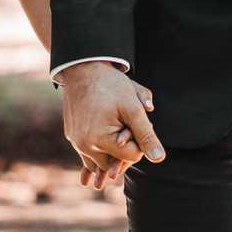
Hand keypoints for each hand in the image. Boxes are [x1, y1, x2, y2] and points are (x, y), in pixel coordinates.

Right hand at [57, 64, 161, 188]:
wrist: (82, 68)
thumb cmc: (109, 85)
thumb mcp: (133, 108)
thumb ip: (146, 134)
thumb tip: (159, 158)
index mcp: (98, 141)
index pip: (132, 156)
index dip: (140, 140)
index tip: (135, 121)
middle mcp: (83, 146)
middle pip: (116, 162)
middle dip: (125, 147)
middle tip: (126, 122)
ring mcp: (75, 142)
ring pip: (101, 161)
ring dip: (112, 149)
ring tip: (117, 125)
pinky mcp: (72, 136)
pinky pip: (88, 152)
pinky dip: (99, 147)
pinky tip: (104, 130)